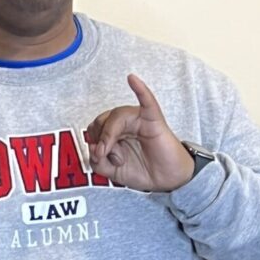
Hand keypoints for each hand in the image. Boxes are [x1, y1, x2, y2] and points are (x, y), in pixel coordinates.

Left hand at [85, 74, 194, 191]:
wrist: (168, 180)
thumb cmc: (143, 171)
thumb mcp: (112, 172)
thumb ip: (97, 162)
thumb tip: (93, 147)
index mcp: (114, 132)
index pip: (94, 126)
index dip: (91, 141)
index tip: (98, 157)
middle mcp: (125, 123)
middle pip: (103, 119)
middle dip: (99, 139)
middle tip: (104, 156)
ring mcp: (139, 120)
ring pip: (117, 115)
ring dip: (111, 136)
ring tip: (117, 157)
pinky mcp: (154, 120)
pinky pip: (147, 101)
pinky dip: (140, 90)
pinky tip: (132, 79)